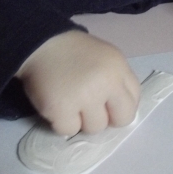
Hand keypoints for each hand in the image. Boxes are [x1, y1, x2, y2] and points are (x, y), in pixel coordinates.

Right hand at [16, 30, 139, 135]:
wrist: (38, 43)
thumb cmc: (73, 51)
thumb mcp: (106, 57)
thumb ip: (117, 80)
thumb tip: (118, 109)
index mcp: (118, 68)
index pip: (134, 101)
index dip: (120, 106)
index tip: (107, 104)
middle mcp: (106, 83)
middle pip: (122, 119)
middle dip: (108, 118)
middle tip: (90, 109)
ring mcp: (84, 98)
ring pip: (95, 128)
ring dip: (82, 120)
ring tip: (70, 102)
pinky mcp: (61, 109)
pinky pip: (69, 130)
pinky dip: (61, 122)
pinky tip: (57, 105)